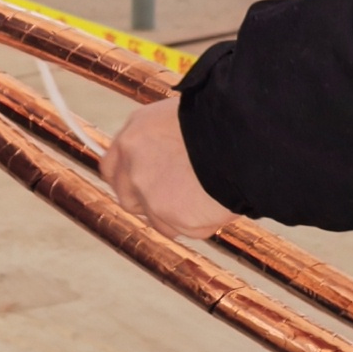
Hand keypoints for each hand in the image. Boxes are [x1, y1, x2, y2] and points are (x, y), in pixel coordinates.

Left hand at [99, 92, 232, 238]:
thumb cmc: (220, 123)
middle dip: (151, 203)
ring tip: (209, 196)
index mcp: (134, 136)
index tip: (141, 187)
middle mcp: (133, 166)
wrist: (241, 138)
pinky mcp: (172, 218)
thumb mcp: (179, 122)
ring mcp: (149, 195)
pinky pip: (186, 229)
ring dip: (179, 215)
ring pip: (158, 220)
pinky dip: (201, 223)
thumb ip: (159, 144)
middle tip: (181, 196)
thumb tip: (161, 162)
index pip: (111, 168)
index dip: (127, 180)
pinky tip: (218, 203)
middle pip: (129, 200)